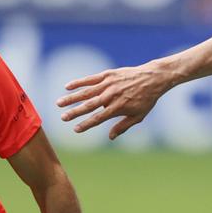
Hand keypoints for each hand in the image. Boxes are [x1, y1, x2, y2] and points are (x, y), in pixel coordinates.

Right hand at [58, 61, 172, 139]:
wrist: (153, 78)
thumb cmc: (146, 99)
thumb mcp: (138, 116)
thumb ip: (123, 126)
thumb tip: (110, 137)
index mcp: (117, 108)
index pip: (98, 118)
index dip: (86, 124)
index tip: (75, 129)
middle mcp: (111, 96)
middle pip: (89, 106)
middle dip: (74, 112)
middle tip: (62, 118)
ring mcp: (108, 84)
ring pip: (86, 92)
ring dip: (71, 98)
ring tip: (59, 103)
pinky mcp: (108, 75)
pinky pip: (90, 79)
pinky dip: (78, 82)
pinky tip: (67, 87)